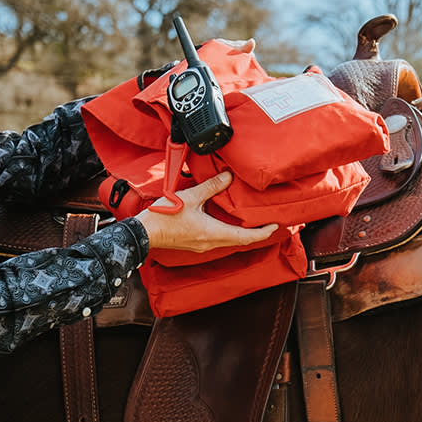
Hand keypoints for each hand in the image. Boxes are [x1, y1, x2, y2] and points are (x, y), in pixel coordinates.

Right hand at [134, 172, 277, 253]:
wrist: (146, 232)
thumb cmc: (165, 217)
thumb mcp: (191, 196)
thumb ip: (212, 186)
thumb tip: (228, 176)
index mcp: (213, 233)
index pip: (245, 237)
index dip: (262, 233)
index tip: (274, 227)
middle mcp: (210, 243)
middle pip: (240, 240)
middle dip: (255, 233)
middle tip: (267, 225)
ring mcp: (203, 245)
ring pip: (229, 241)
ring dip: (241, 233)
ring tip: (251, 223)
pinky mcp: (196, 244)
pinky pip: (218, 239)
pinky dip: (228, 232)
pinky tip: (226, 223)